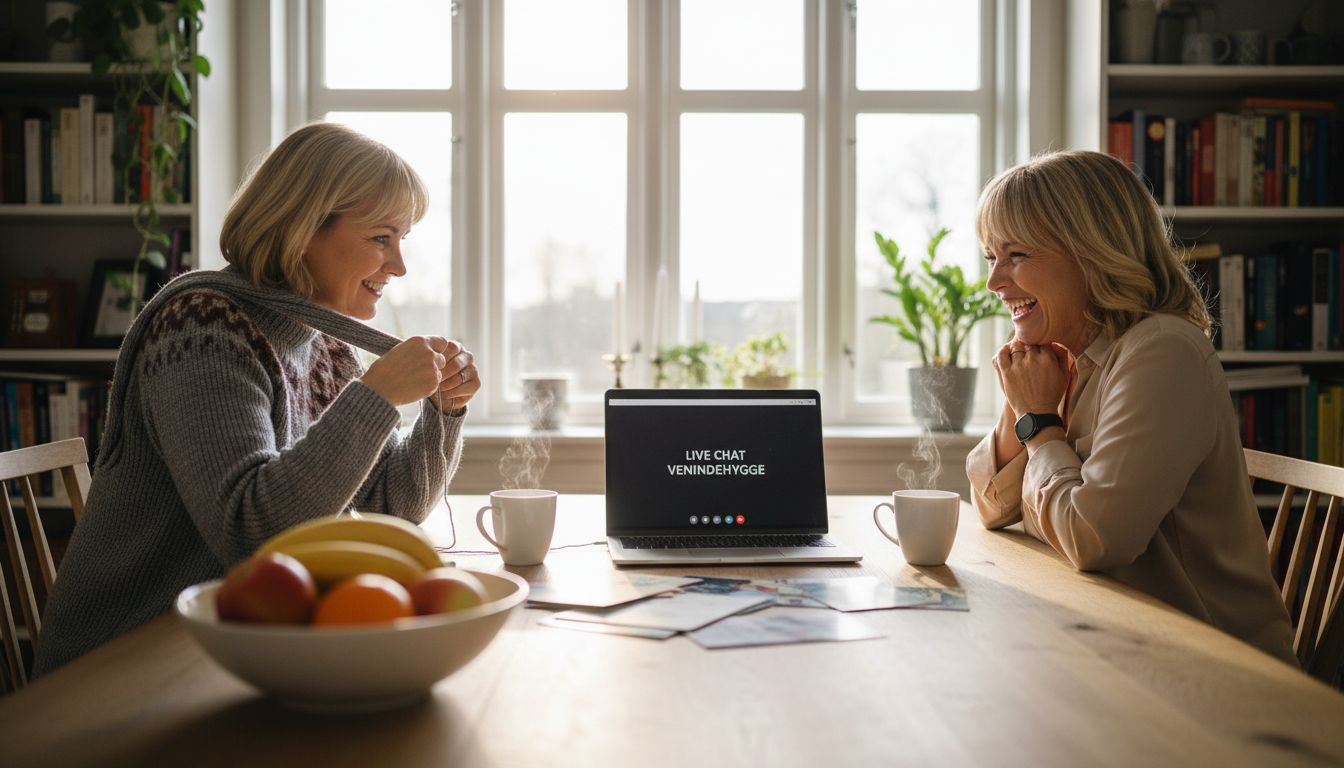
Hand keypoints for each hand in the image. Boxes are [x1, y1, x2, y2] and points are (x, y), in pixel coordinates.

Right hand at [360, 336, 479, 411]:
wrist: (379, 388)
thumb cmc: (384, 369)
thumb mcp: (400, 350)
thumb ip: (417, 349)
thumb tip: (428, 350)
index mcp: (419, 342)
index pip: (442, 342)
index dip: (438, 350)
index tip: (432, 355)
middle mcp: (429, 353)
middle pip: (442, 359)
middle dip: (434, 365)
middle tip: (418, 372)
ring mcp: (432, 369)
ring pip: (439, 373)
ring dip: (430, 377)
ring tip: (412, 380)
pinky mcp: (433, 384)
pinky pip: (435, 385)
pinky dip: (427, 387)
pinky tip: (413, 387)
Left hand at [430, 339, 479, 412]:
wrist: (434, 389)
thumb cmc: (426, 372)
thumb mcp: (424, 361)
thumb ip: (425, 354)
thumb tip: (420, 353)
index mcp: (456, 347)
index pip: (451, 348)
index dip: (440, 358)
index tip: (429, 367)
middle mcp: (467, 356)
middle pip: (457, 363)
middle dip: (442, 374)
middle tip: (432, 381)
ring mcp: (473, 369)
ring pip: (460, 377)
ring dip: (446, 385)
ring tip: (436, 389)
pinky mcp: (475, 383)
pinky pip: (465, 388)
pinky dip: (453, 393)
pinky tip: (443, 395)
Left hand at [992, 341, 1071, 419]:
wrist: (1037, 413)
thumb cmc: (1051, 395)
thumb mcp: (1065, 376)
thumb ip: (1062, 358)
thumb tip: (1055, 345)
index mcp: (1048, 358)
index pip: (1042, 342)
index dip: (1041, 346)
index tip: (1040, 351)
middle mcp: (1033, 359)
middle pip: (1029, 343)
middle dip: (1030, 346)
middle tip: (1030, 353)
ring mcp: (1018, 365)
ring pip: (1016, 347)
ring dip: (1018, 348)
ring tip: (1020, 354)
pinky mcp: (1007, 372)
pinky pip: (1001, 355)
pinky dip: (1003, 351)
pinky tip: (1006, 352)